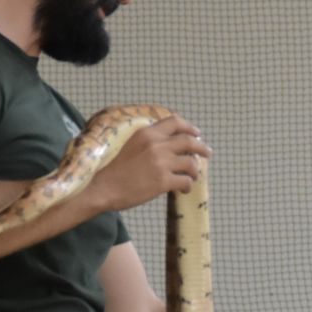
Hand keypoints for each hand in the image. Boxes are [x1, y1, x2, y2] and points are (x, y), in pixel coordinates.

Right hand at [88, 116, 209, 212]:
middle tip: (207, 153)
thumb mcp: (131, 146)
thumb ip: (149, 142)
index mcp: (147, 133)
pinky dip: (188, 185)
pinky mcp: (163, 181)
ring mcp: (161, 162)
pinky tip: (184, 189)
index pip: (174, 122)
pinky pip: (186, 181)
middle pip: (189, 141)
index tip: (197, 133)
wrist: (103, 188)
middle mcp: (156, 144)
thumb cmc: (115, 170)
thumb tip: (169, 145)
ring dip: (195, 170)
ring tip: (193, 176)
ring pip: (191, 163)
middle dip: (201, 148)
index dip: (189, 127)